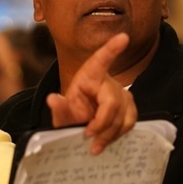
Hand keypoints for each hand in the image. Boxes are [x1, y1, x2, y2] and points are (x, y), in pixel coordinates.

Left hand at [47, 33, 137, 154]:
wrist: (80, 122)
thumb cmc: (71, 112)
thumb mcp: (62, 112)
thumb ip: (59, 107)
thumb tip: (52, 99)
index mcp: (90, 75)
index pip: (101, 59)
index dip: (112, 49)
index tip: (123, 37)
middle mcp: (108, 82)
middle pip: (112, 103)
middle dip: (102, 124)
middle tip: (88, 136)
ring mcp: (122, 94)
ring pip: (123, 116)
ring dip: (109, 134)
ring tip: (95, 146)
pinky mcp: (129, 107)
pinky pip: (130, 122)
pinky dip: (118, 134)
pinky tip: (106, 140)